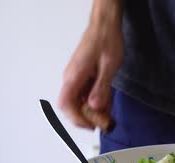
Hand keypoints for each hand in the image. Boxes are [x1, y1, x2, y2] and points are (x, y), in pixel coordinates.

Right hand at [58, 0, 122, 130]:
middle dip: (86, 118)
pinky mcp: (83, 77)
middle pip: (72, 106)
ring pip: (80, 102)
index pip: (66, 104)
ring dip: (93, 111)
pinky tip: (107, 104)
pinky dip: (96, 102)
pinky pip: (86, 94)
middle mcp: (72, 78)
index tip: (91, 126)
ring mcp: (77, 78)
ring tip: (108, 116)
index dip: (76, 119)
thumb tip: (94, 106)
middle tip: (103, 123)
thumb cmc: (106, 40)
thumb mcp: (109, 66)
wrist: (105, 25)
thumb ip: (101, 88)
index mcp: (74, 75)